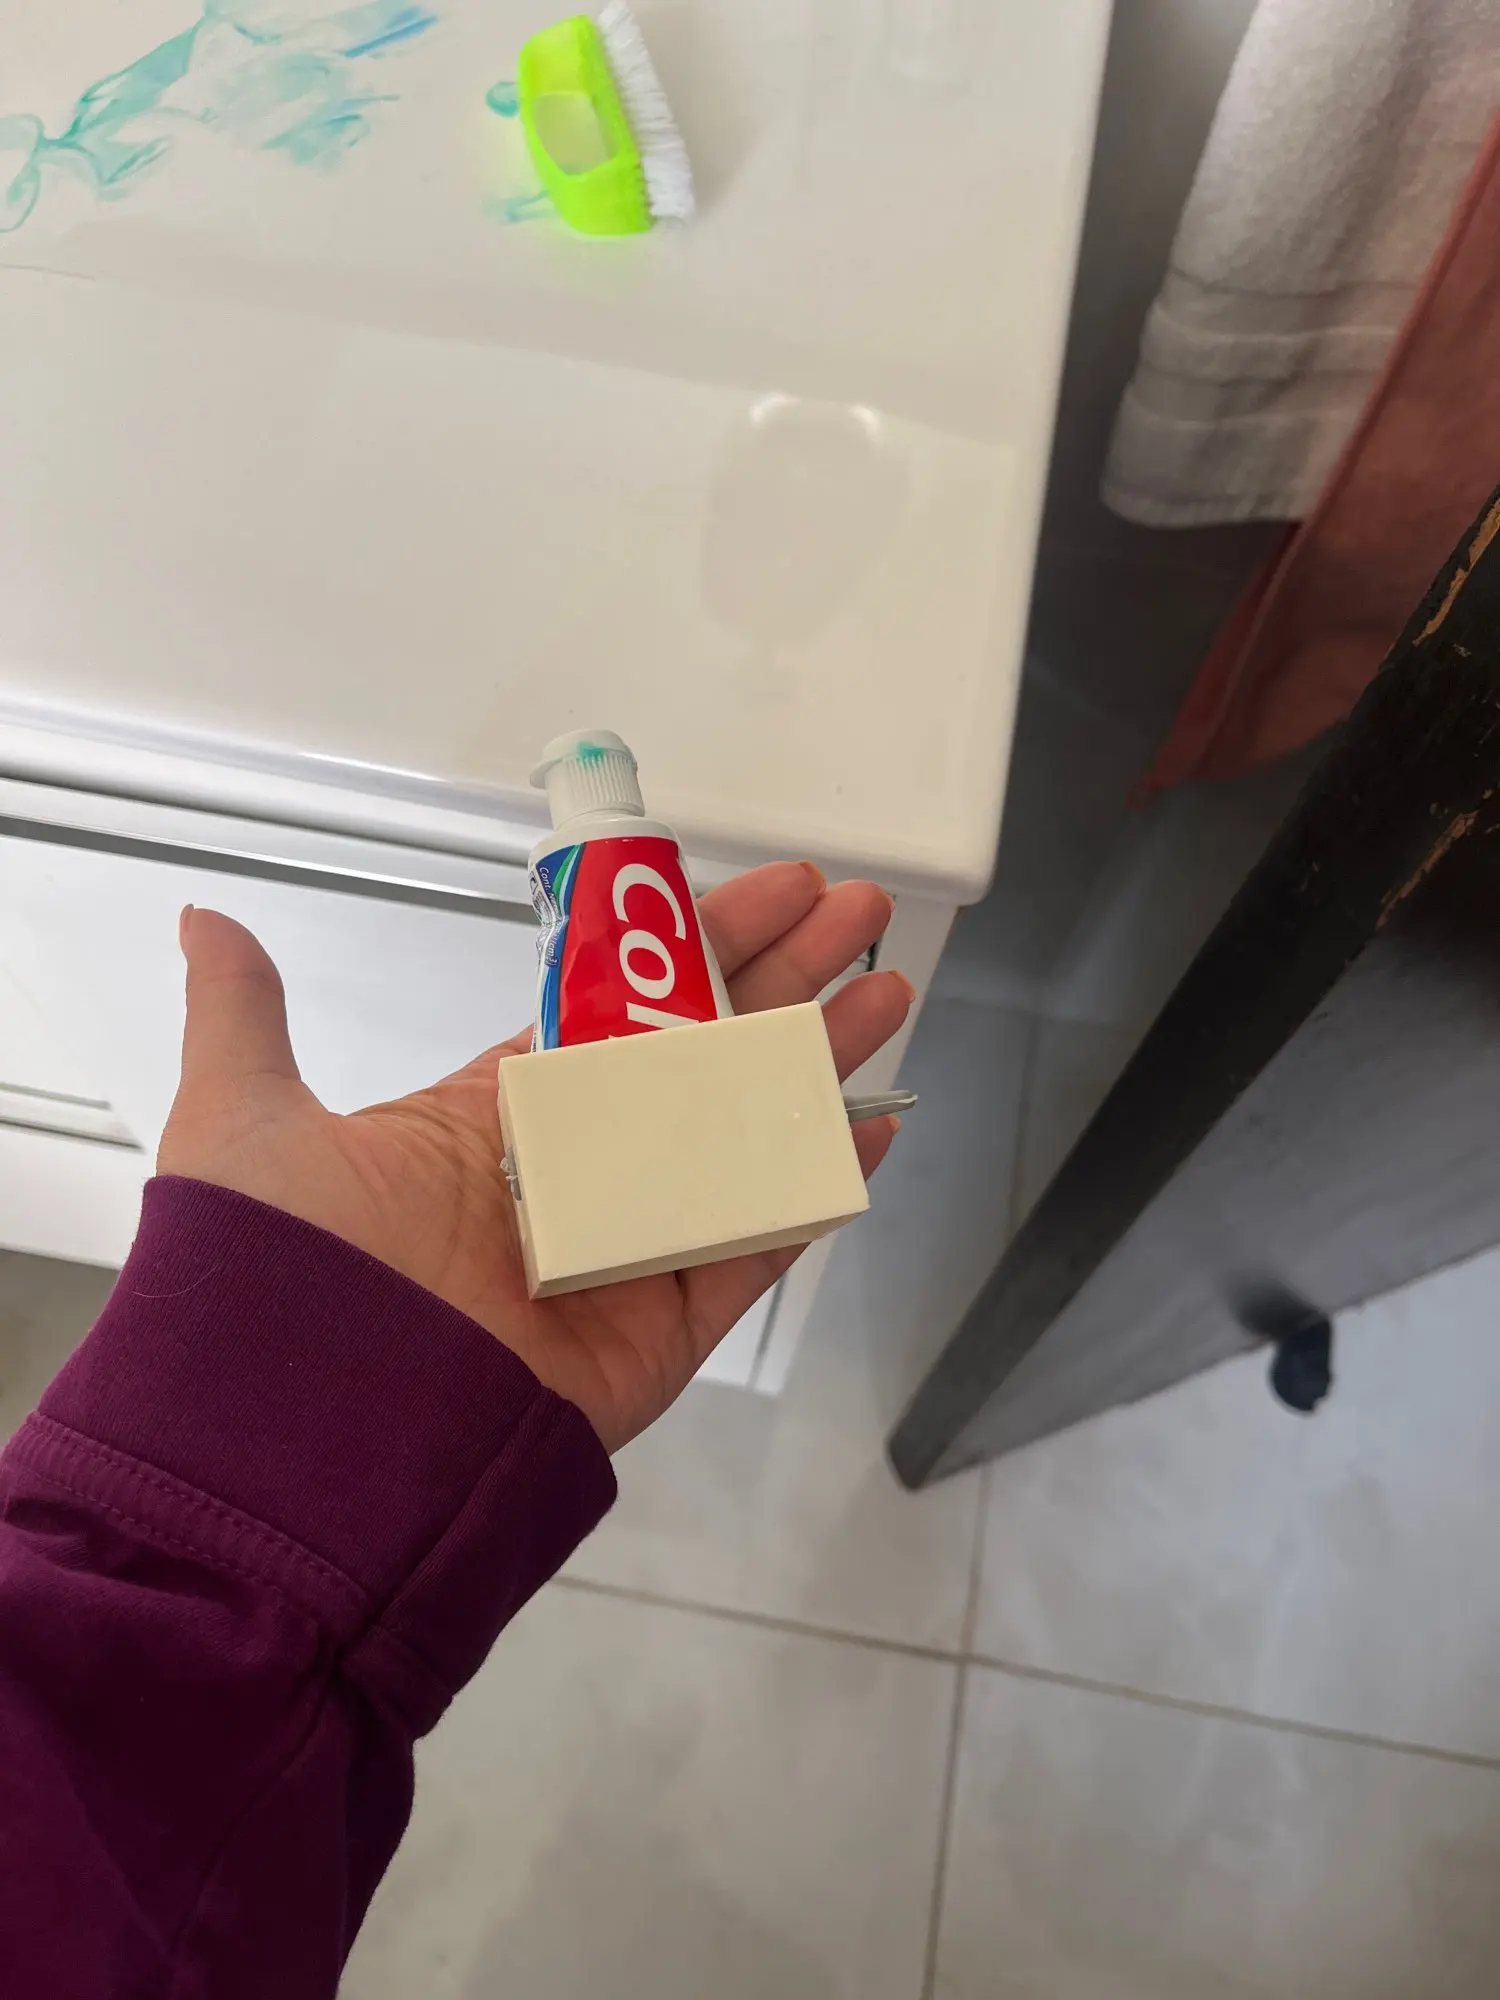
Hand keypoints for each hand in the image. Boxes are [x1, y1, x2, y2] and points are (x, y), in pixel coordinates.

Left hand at [158, 864, 910, 1450]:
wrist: (308, 1440)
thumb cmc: (280, 1269)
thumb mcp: (246, 1118)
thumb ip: (247, 1014)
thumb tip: (207, 919)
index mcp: (493, 1115)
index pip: (618, 1010)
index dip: (695, 945)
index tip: (764, 887)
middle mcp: (569, 1171)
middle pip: (701, 1053)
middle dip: (782, 977)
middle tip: (856, 910)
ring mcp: (625, 1245)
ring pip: (743, 1132)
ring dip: (818, 1060)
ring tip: (888, 988)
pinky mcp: (666, 1321)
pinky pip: (757, 1241)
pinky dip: (817, 1185)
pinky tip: (875, 1122)